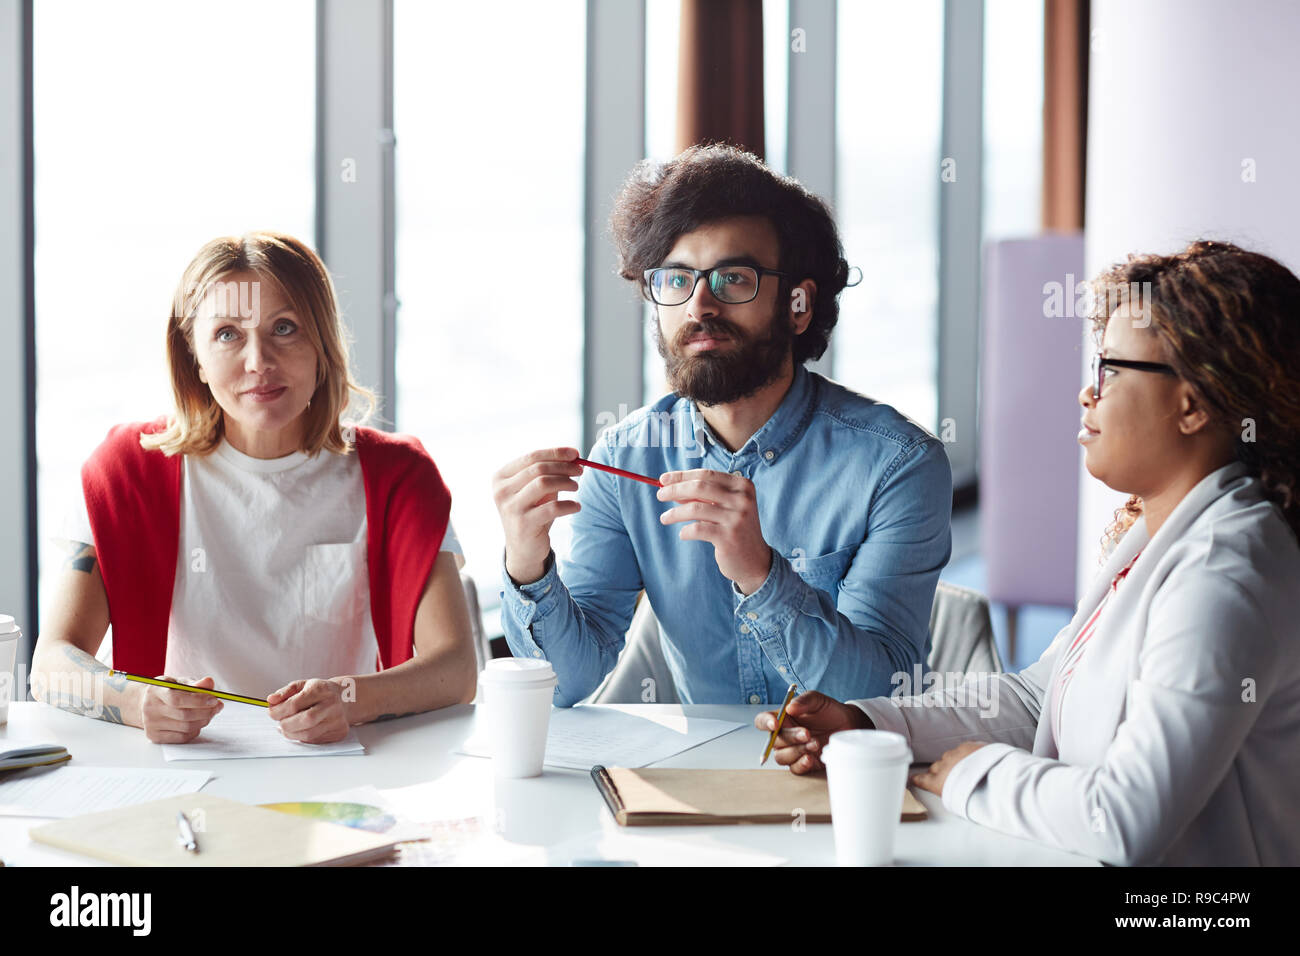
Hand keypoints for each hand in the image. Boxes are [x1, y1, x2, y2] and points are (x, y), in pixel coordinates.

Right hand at [140, 675, 222, 743]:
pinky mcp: (155, 737)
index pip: (177, 699)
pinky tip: (198, 722)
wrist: (147, 703)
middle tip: (218, 706)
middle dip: (206, 711)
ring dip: (204, 720)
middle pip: (184, 715)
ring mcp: (151, 724)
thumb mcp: (180, 682)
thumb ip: (196, 684)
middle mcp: (150, 708)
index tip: (214, 699)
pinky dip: (195, 730)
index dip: (198, 700)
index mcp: (155, 691)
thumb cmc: (168, 691)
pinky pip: (182, 738)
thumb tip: (209, 682)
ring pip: (185, 728)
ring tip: (210, 713)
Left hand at [267, 678, 349, 743]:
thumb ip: (285, 692)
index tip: (272, 713)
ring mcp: (337, 720)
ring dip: (292, 734)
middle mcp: (332, 705)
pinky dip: (303, 737)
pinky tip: (300, 730)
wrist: (347, 698)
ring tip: (288, 727)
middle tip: (280, 723)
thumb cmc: (320, 692)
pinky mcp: (338, 732)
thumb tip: (271, 700)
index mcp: (321, 689)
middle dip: (286, 724)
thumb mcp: (303, 685)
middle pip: (304, 720)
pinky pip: (315, 740)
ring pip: (309, 734)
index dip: (278, 711)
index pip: (294, 704)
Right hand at [492, 447, 583, 583]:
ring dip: (565, 482)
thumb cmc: (532, 512)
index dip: (556, 453)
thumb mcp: (535, 489)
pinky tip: (576, 506)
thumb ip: (548, 471)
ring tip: (576, 486)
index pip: (531, 457)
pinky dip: (569, 505)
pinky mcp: (523, 524)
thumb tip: (573, 455)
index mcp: (501, 477)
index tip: (575, 453)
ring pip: (544, 483)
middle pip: (538, 468)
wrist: (523, 548)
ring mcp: (511, 508)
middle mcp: (501, 491)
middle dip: (563, 467)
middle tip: (580, 470)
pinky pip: (552, 508)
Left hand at [657, 469, 771, 593]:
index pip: (706, 475)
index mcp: (742, 485)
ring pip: (695, 508)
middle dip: (675, 490)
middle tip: (659, 495)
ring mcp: (737, 518)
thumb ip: (702, 496)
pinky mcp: (729, 537)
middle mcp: (742, 499)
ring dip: (675, 513)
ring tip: (664, 518)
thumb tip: (671, 487)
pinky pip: (697, 529)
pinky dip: (685, 531)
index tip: (663, 479)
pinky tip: (683, 534)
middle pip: (699, 487)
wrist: (755, 561)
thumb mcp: (723, 508)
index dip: (682, 476)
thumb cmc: (735, 530)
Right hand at [752, 690, 872, 773]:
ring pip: (782, 757)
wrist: (848, 726)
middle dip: (790, 737)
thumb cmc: (829, 711)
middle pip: (774, 741)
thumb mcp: (818, 700)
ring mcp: (793, 750)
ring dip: (797, 751)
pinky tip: (811, 758)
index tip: (775, 723)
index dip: (765, 723)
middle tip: (807, 733)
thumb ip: (804, 701)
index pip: (763, 721)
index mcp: (782, 718)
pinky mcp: (804, 763)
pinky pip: (795, 769)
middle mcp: (784, 735)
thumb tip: (789, 707)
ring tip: (815, 743)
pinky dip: (801, 764)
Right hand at [908, 742, 987, 795]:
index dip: (918, 779)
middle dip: (940, 771)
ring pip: (950, 756)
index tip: (914, 779)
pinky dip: (966, 754)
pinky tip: (974, 759)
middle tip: (950, 777)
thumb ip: (947, 792)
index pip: (922, 779)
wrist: (996, 778)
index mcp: (938, 782)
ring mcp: (956, 754)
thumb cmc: (977, 795)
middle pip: (936, 767)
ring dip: (954, 761)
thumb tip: (948, 791)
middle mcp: (944, 766)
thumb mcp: (957, 802)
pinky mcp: (969, 746)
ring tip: (964, 768)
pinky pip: (963, 749)